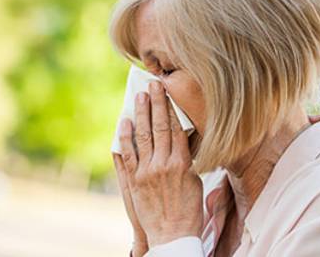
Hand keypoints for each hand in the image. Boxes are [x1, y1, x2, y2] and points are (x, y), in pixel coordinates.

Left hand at [117, 80, 202, 246]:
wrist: (173, 235)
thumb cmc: (189, 210)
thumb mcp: (195, 181)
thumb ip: (187, 159)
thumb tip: (182, 140)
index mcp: (183, 163)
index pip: (176, 128)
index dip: (171, 108)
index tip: (167, 92)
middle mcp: (164, 164)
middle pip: (159, 127)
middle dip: (155, 103)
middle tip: (152, 85)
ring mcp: (147, 172)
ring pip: (142, 136)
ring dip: (140, 114)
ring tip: (138, 97)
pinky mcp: (134, 181)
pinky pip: (128, 154)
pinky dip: (125, 137)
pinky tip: (124, 123)